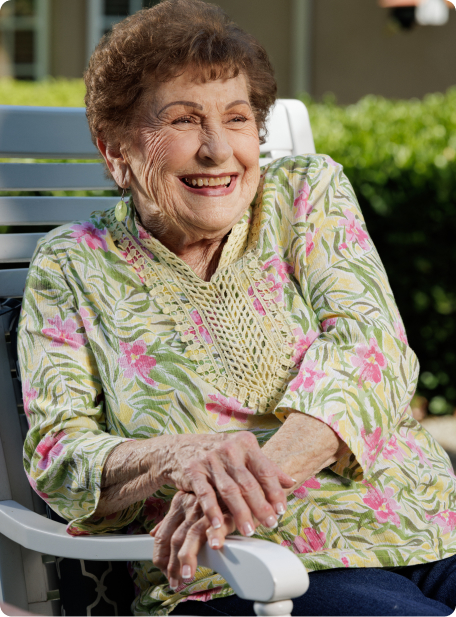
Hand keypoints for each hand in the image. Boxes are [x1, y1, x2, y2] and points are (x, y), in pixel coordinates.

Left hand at [150, 491, 234, 588]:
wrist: (241, 483)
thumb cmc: (216, 497)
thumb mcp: (191, 504)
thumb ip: (174, 518)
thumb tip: (153, 533)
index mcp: (179, 502)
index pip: (162, 535)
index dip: (161, 557)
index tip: (164, 572)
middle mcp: (191, 505)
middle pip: (176, 539)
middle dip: (173, 565)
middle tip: (176, 583)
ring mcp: (208, 508)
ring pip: (193, 534)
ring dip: (188, 557)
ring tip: (187, 575)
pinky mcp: (228, 510)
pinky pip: (220, 524)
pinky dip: (216, 536)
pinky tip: (215, 547)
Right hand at [159, 431, 293, 537]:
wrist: (180, 447)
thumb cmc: (219, 454)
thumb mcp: (243, 453)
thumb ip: (266, 467)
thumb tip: (291, 481)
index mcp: (246, 443)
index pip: (265, 470)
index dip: (275, 491)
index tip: (281, 510)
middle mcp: (229, 448)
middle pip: (248, 482)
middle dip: (260, 506)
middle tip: (270, 524)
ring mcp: (210, 459)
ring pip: (229, 490)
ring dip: (240, 512)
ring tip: (249, 530)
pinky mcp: (193, 470)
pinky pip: (205, 493)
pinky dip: (212, 510)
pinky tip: (219, 525)